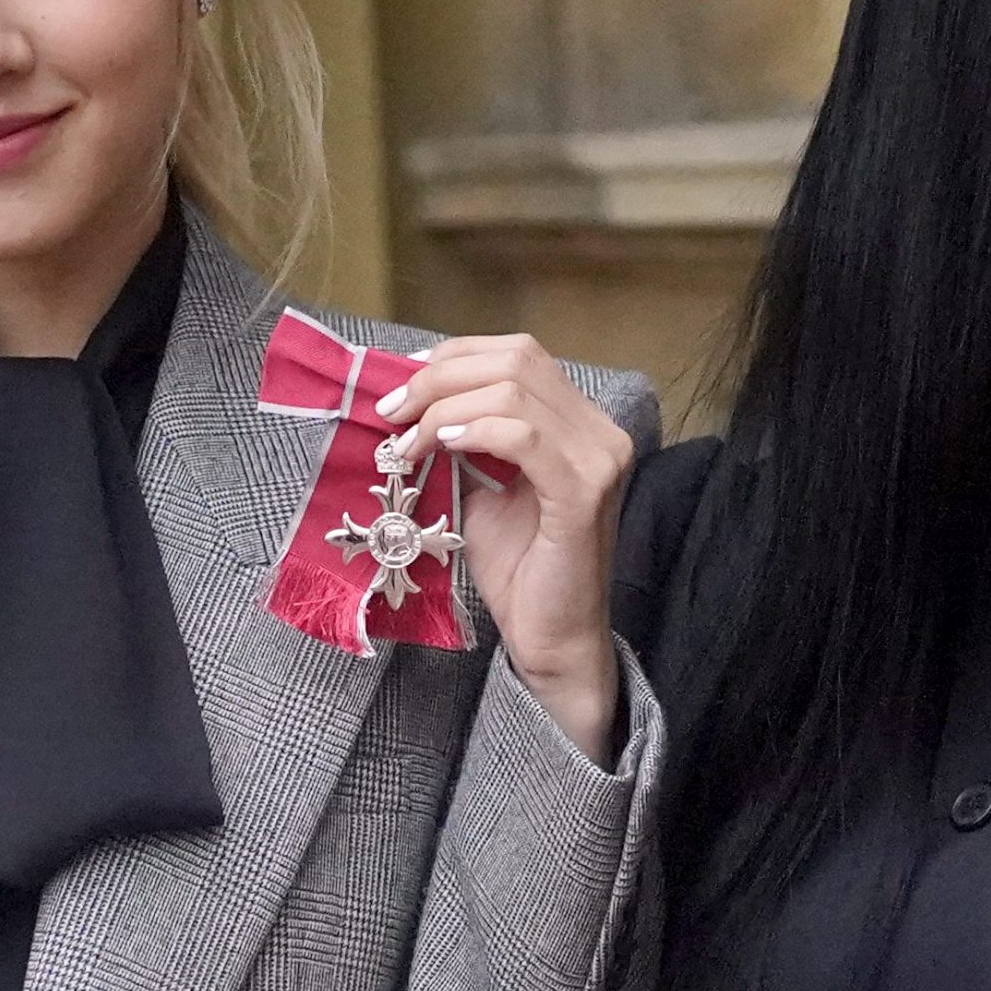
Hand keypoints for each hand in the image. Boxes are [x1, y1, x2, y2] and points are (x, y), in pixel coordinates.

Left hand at [375, 335, 633, 759]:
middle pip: (516, 360)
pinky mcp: (584, 492)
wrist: (550, 637)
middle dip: (440, 377)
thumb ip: (461, 438)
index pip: (518, 353)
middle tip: (390, 410)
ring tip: (407, 440)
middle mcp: (600, 431)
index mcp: (579, 422)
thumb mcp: (480, 487)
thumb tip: (408, 398)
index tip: (401, 383)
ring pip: (514, 391)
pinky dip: (473, 431)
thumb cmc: (517, 569)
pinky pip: (523, 436)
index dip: (454, 356)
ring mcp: (599, 458)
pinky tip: (439, 447)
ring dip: (445, 407)